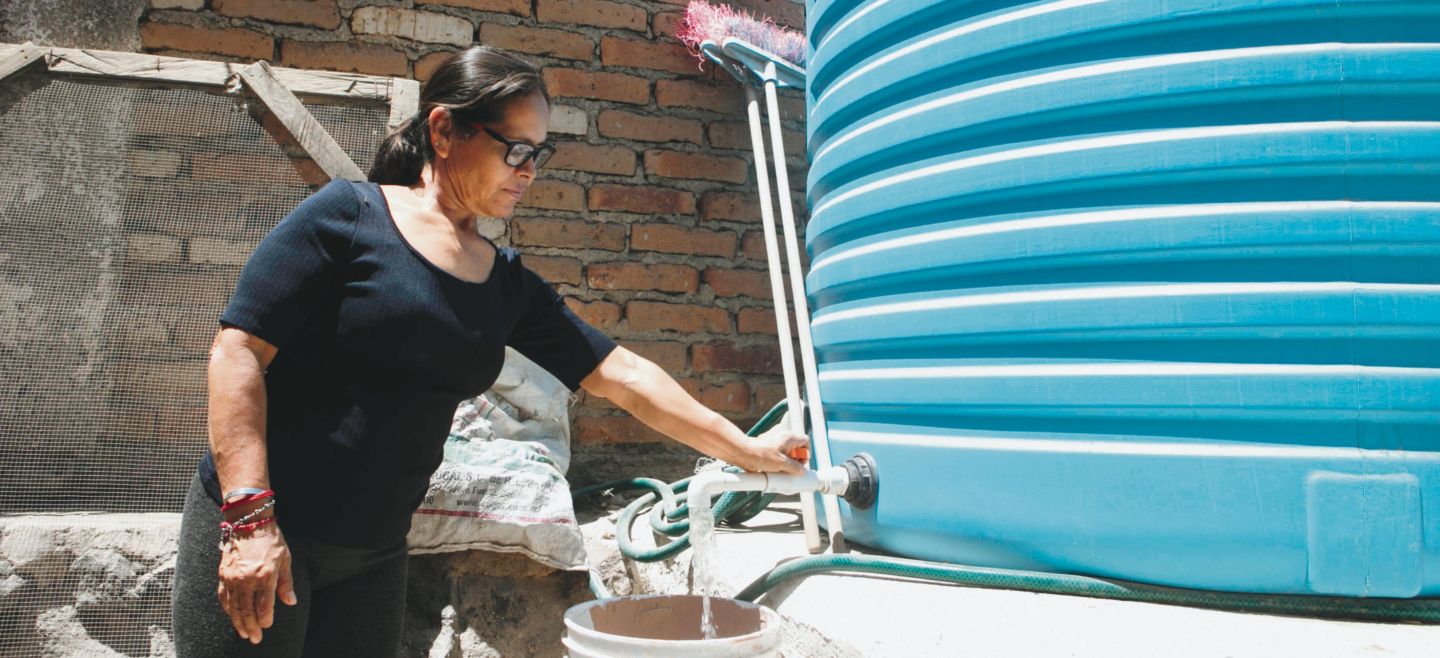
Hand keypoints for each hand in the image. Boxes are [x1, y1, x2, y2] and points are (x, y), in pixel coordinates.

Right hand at [216, 524, 296, 643]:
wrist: (248, 524)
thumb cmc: (270, 541)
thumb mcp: (285, 559)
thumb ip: (286, 583)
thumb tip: (290, 602)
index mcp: (265, 576)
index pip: (264, 606)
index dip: (266, 619)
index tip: (267, 626)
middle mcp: (247, 579)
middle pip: (247, 610)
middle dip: (251, 627)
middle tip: (254, 639)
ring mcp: (232, 577)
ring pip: (234, 607)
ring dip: (238, 622)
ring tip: (243, 633)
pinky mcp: (223, 574)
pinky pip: (223, 597)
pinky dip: (227, 609)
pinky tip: (232, 616)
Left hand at [738, 425, 809, 474]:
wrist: (743, 454)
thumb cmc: (760, 454)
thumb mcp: (782, 464)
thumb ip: (795, 468)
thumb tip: (802, 472)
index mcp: (789, 437)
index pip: (806, 441)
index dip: (806, 453)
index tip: (801, 463)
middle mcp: (784, 438)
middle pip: (797, 449)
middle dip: (796, 461)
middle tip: (791, 469)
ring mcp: (776, 444)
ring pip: (788, 454)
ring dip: (787, 464)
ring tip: (781, 471)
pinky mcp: (769, 450)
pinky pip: (779, 457)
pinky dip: (779, 464)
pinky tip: (775, 471)